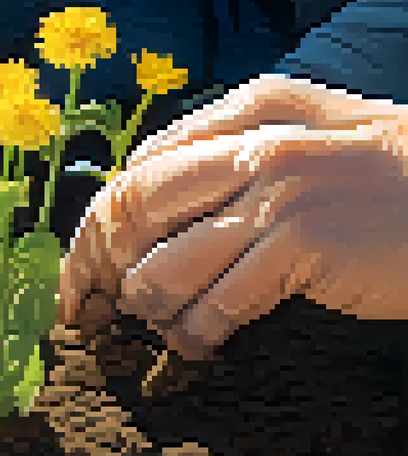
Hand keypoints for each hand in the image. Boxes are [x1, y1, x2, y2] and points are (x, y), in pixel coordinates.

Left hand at [57, 73, 407, 359]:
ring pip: (163, 266)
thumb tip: (146, 195)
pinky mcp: (303, 245)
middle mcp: (255, 145)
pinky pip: (215, 304)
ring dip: (150, 309)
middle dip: (94, 270)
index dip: (94, 229)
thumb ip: (236, 148)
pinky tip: (203, 343)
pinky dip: (196, 333)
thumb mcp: (317, 136)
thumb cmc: (397, 180)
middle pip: (130, 211)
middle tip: (91, 312)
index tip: (80, 273)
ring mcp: (279, 194)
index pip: (136, 170)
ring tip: (167, 327)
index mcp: (250, 112)